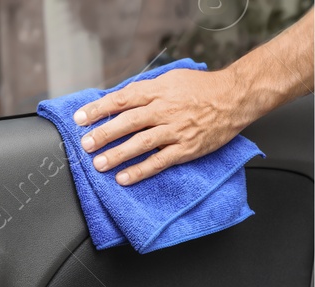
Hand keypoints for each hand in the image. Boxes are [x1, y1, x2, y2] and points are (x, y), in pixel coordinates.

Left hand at [74, 67, 253, 185]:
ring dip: (117, 154)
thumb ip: (147, 91)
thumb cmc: (202, 89)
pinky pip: (158, 162)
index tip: (80, 118)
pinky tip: (123, 178)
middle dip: (103, 134)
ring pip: (140, 143)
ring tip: (99, 164)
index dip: (99, 108)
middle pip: (127, 122)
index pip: (122, 99)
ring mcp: (174, 131)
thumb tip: (121, 100)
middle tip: (85, 145)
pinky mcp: (185, 149)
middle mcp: (164, 110)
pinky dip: (140, 171)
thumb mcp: (172, 80)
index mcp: (158, 91)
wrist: (234, 98)